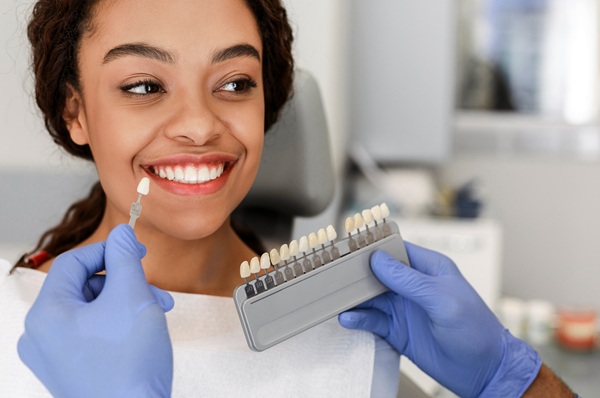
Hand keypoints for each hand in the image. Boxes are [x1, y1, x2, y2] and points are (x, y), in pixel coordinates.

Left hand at [18, 224, 173, 397]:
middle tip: (154, 290)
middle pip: (85, 287)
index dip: (110, 250)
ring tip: (155, 313)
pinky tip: (141, 331)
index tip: (137, 252)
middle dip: (125, 283)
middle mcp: (40, 335)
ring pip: (91, 310)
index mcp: (47, 314)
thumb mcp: (133, 296)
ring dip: (126, 303)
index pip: (75, 262)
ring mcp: (52, 356)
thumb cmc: (130, 365)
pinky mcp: (69, 370)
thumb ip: (126, 257)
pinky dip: (117, 325)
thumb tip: (122, 232)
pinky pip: (91, 332)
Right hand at [339, 243, 540, 396]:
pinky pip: (373, 321)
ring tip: (336, 299)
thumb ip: (410, 281)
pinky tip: (348, 319)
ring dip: (354, 298)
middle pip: (377, 272)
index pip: (395, 249)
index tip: (349, 248)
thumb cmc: (475, 330)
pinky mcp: (397, 330)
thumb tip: (378, 260)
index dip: (373, 247)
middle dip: (357, 273)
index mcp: (429, 268)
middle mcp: (413, 285)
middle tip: (334, 275)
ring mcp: (404, 308)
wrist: (484, 371)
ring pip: (370, 297)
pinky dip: (359, 319)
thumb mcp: (443, 300)